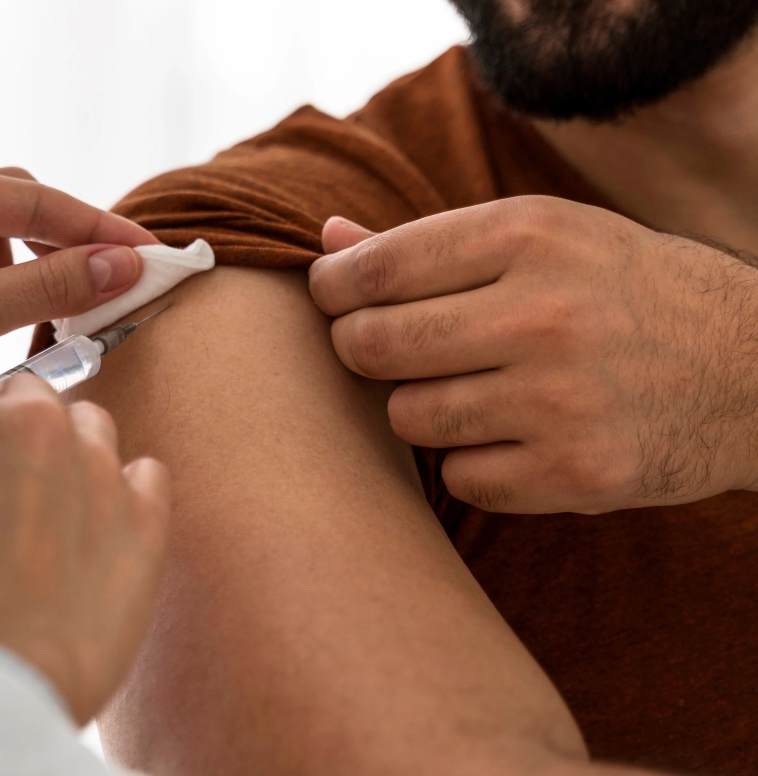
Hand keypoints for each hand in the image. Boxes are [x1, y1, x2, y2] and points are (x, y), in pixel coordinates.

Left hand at [0, 161, 156, 523]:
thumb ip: (49, 286)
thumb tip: (126, 263)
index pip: (32, 197)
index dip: (97, 227)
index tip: (152, 254)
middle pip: (18, 215)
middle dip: (60, 258)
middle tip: (114, 295)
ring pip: (1, 253)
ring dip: (28, 289)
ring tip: (42, 334)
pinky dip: (0, 307)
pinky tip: (2, 341)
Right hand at [0, 338, 171, 723]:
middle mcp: (31, 422)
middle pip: (25, 388)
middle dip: (5, 421)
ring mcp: (96, 463)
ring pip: (87, 421)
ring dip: (66, 448)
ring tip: (44, 504)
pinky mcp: (144, 512)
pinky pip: (145, 472)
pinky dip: (124, 490)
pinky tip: (97, 524)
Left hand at [309, 196, 757, 513]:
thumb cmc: (630, 294)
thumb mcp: (550, 238)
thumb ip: (434, 243)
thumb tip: (328, 241)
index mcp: (533, 235)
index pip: (378, 268)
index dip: (333, 287)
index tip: (333, 296)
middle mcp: (545, 313)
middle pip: (374, 345)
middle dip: (359, 348)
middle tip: (381, 347)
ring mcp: (562, 399)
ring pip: (408, 417)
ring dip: (420, 407)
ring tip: (469, 390)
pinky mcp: (577, 472)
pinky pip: (460, 477)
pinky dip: (472, 462)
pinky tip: (514, 437)